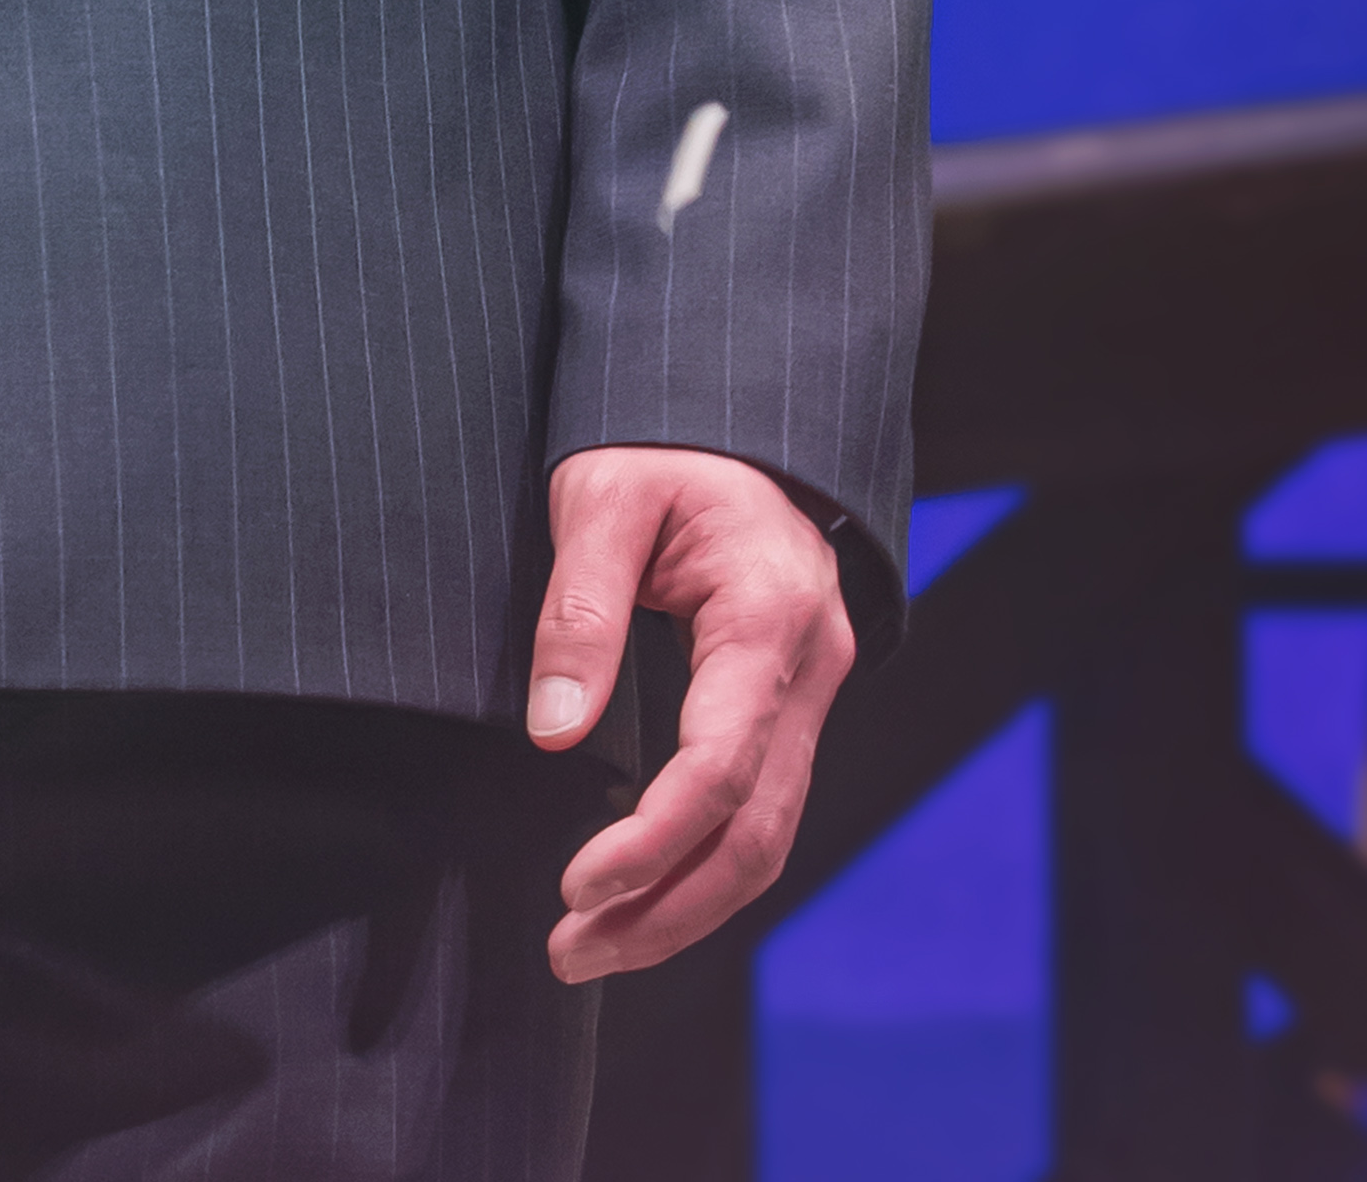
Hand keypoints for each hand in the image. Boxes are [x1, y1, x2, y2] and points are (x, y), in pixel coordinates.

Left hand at [525, 447, 853, 979]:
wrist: (735, 415)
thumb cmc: (661, 445)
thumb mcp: (602, 496)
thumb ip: (579, 611)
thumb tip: (554, 737)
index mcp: (769, 614)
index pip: (721, 765)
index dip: (652, 844)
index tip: (578, 888)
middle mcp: (810, 666)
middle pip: (755, 830)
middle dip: (666, 908)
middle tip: (571, 952)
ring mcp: (811, 690)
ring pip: (767, 835)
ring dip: (684, 903)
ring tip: (593, 946)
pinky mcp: (791, 702)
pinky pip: (761, 807)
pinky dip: (703, 864)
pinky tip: (643, 891)